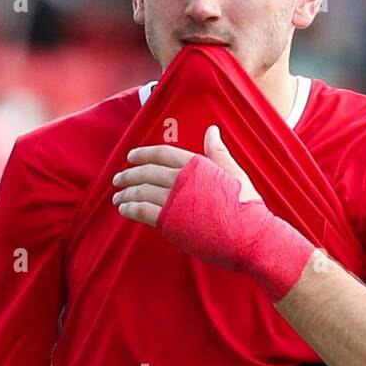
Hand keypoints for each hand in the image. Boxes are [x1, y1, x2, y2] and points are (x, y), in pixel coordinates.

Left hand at [112, 124, 315, 300]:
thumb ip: (218, 152)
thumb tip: (212, 130)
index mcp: (197, 164)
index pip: (162, 153)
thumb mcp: (234, 173)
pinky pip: (142, 211)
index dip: (143, 153)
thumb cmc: (246, 206)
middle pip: (146, 172)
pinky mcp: (170, 221)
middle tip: (118, 179)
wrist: (248, 235)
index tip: (131, 156)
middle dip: (129, 175)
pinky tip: (123, 208)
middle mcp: (182, 179)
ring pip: (141, 192)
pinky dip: (130, 208)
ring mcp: (174, 200)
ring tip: (117, 196)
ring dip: (126, 193)